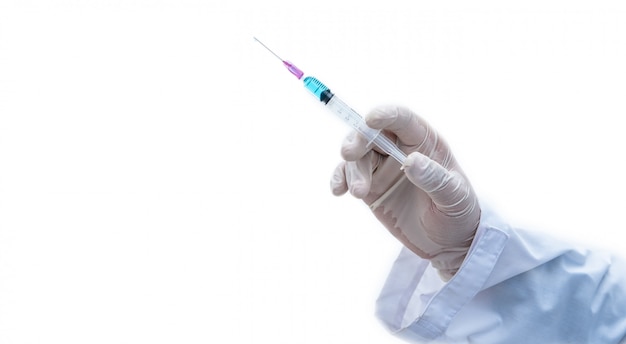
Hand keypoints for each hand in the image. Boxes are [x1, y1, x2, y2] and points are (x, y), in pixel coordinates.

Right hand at [330, 106, 479, 279]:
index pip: (403, 120)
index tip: (370, 119)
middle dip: (358, 139)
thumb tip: (411, 160)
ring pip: (358, 155)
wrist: (448, 243)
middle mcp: (401, 149)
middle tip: (349, 154)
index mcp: (426, 143)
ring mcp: (383, 167)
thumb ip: (435, 179)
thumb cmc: (459, 214)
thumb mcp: (455, 198)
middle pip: (373, 134)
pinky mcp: (370, 186)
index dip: (386, 115)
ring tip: (360, 193)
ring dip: (352, 170)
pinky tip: (338, 190)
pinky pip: (348, 175)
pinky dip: (340, 179)